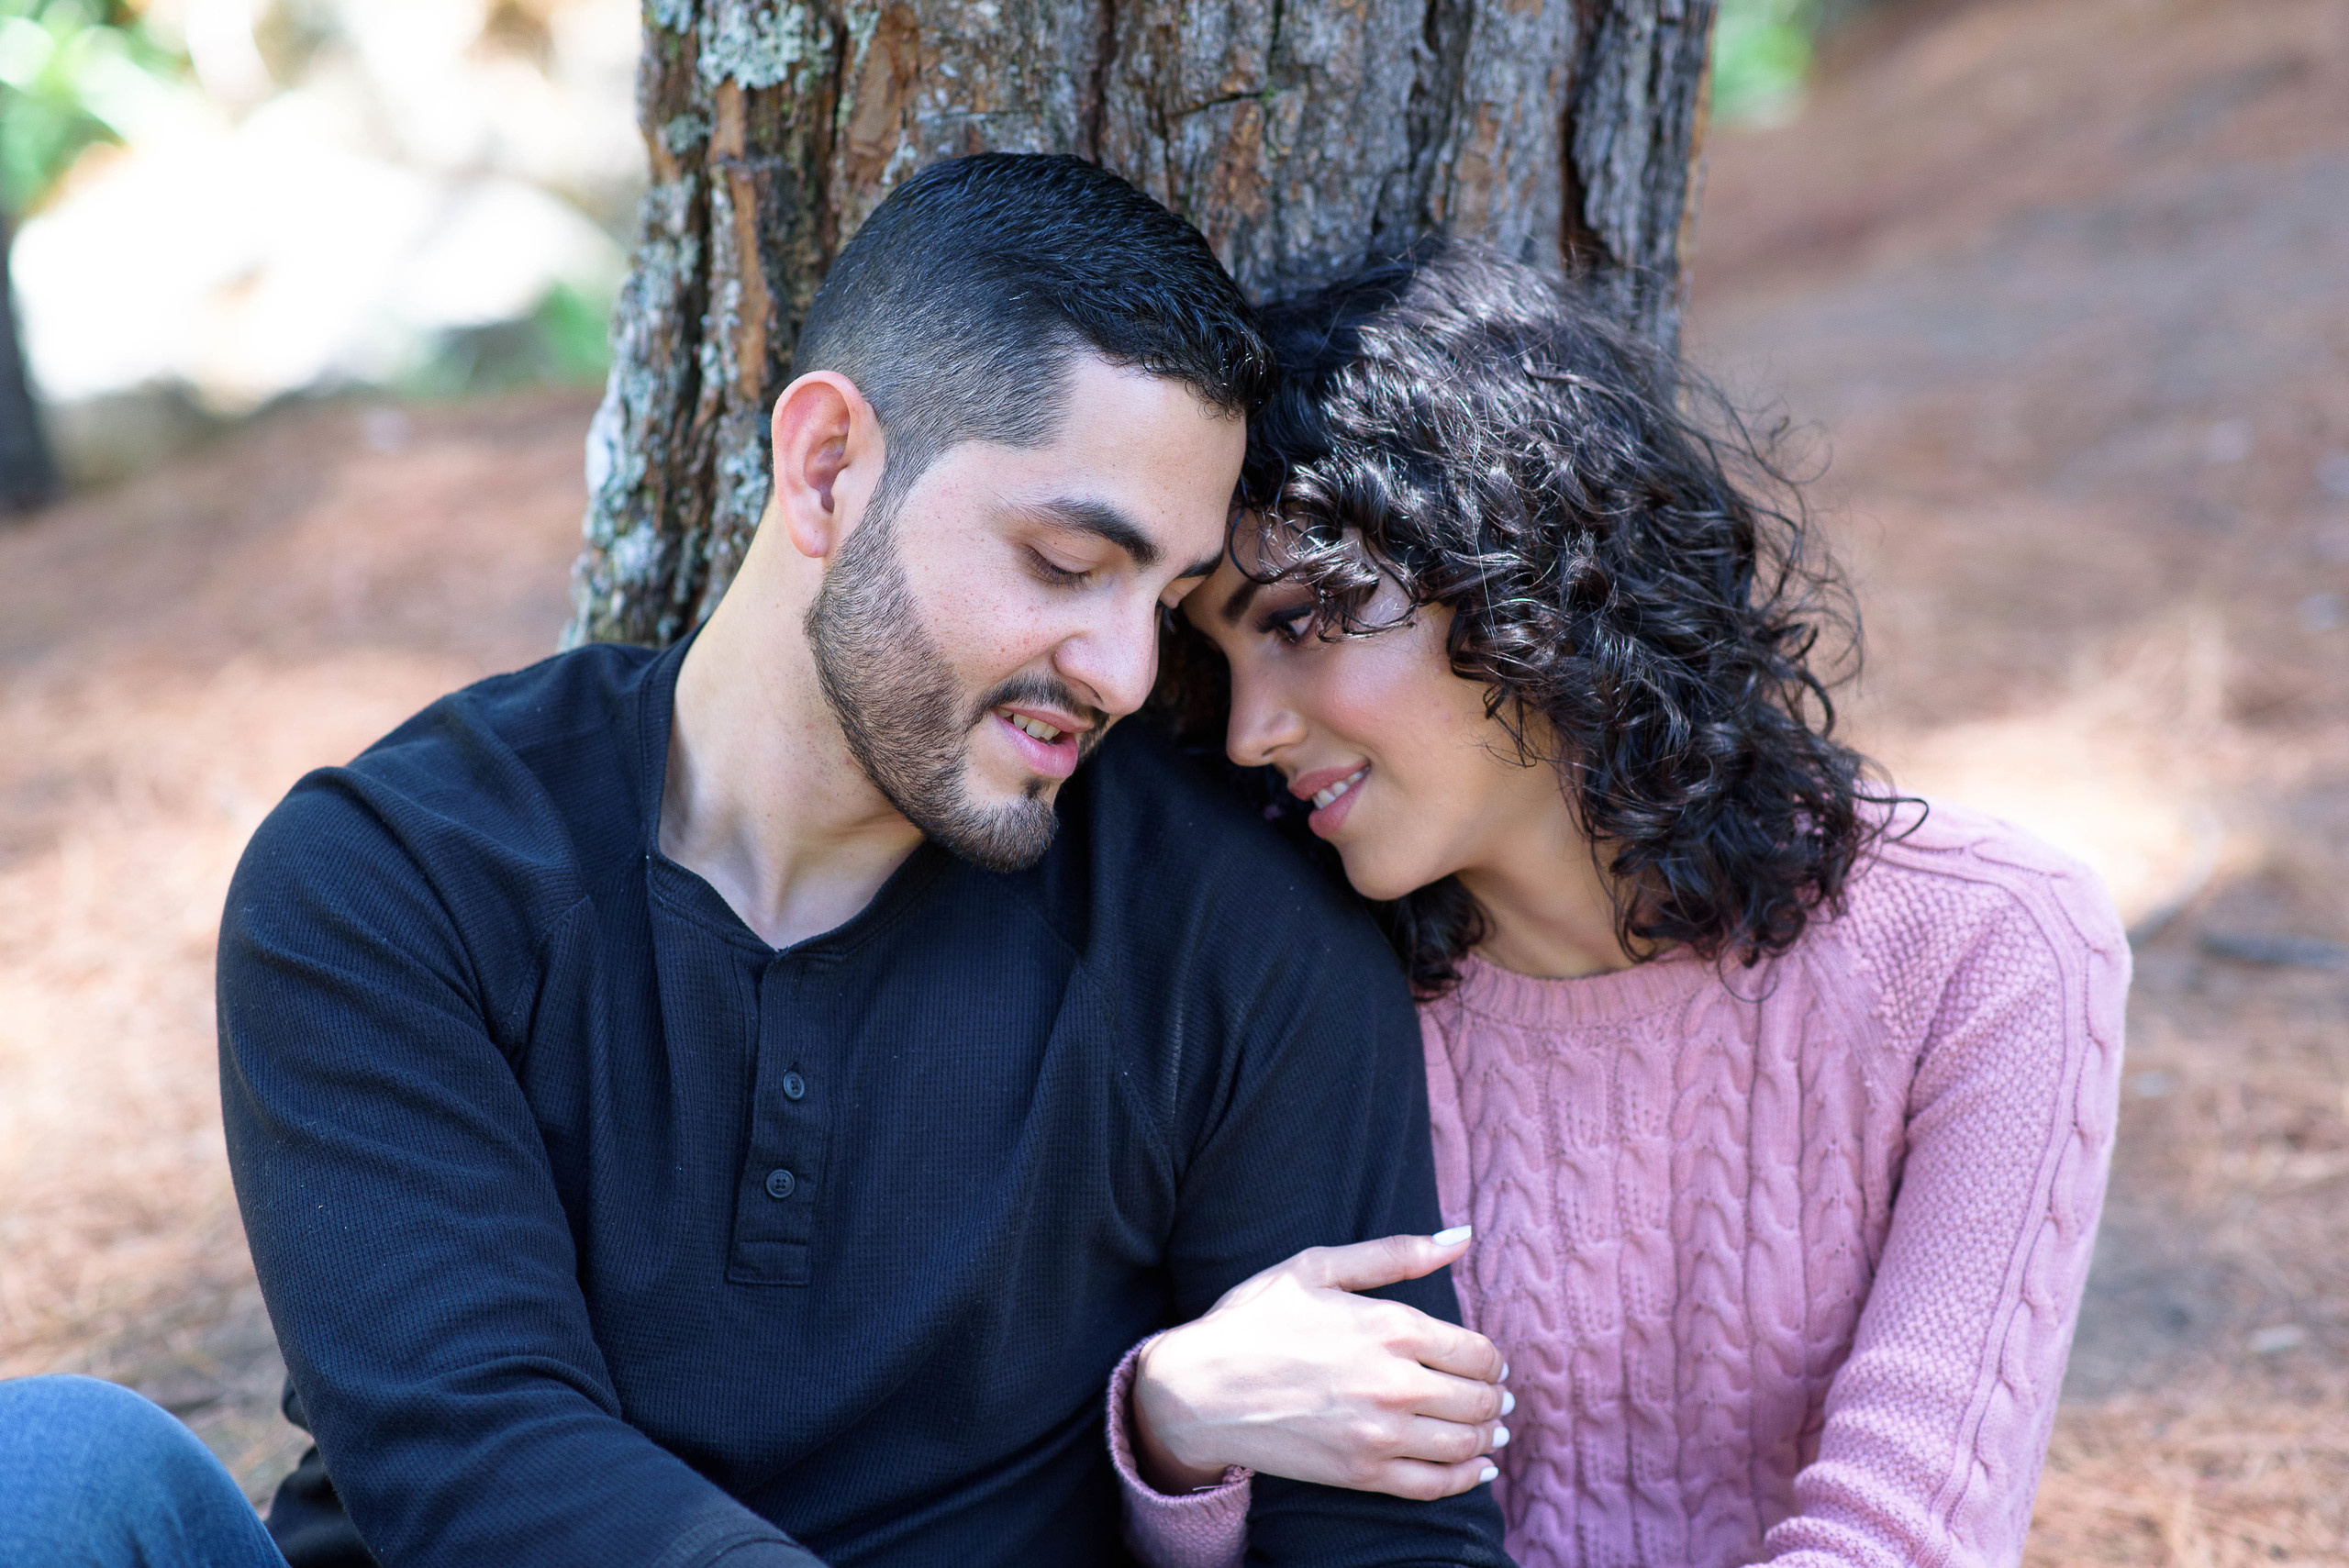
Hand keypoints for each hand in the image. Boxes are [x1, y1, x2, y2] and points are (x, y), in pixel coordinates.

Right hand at [1131, 1228, 1511, 1499]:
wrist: (1200, 1389)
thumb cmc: (1255, 1320)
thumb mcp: (1319, 1266)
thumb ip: (1396, 1253)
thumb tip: (1461, 1235)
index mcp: (1392, 1327)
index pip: (1477, 1352)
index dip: (1491, 1358)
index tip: (1487, 1360)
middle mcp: (1395, 1384)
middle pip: (1478, 1399)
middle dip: (1493, 1396)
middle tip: (1495, 1394)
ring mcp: (1380, 1435)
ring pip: (1464, 1443)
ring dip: (1486, 1435)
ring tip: (1490, 1428)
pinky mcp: (1362, 1474)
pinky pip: (1435, 1485)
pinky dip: (1466, 1479)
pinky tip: (1477, 1468)